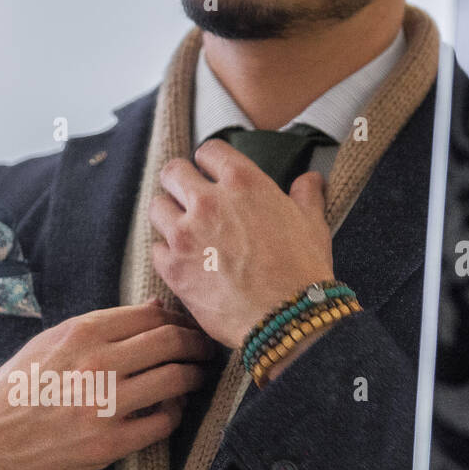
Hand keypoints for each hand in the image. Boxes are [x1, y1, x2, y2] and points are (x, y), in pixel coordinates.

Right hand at [0, 299, 214, 469]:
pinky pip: (163, 422)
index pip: (150, 315)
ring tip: (195, 378)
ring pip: (175, 380)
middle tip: (203, 350)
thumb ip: (100, 325)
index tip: (186, 328)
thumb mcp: (47, 343)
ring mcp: (104, 405)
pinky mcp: (109, 444)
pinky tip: (170, 410)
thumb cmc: (16, 390)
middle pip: (170, 343)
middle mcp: (95, 365)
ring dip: (193, 377)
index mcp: (80, 333)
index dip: (178, 320)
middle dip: (196, 344)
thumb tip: (154, 308)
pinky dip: (175, 413)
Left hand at [150, 138, 335, 348]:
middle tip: (186, 196)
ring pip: (156, 208)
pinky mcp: (173, 268)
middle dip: (178, 182)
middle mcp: (208, 201)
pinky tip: (181, 263)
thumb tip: (310, 179)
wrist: (286, 318)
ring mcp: (185, 235)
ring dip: (167, 216)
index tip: (209, 171)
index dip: (208, 161)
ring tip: (180, 229)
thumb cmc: (302, 271)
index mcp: (243, 182)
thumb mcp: (312, 224)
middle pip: (172, 172)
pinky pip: (156, 250)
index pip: (209, 151)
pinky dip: (166, 255)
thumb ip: (307, 195)